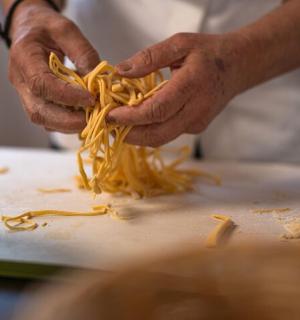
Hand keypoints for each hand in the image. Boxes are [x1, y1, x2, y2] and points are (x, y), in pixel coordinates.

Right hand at [8, 1, 98, 132]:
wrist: (30, 28)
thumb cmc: (47, 27)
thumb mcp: (67, 30)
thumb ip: (84, 54)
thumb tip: (99, 82)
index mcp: (24, 57)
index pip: (42, 84)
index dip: (67, 96)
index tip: (91, 99)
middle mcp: (20, 80)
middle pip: (39, 111)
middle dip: (68, 120)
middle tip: (94, 119)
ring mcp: (25, 94)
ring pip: (43, 119)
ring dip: (69, 125)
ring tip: (91, 119)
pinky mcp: (35, 101)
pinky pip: (48, 119)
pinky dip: (67, 123)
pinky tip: (83, 117)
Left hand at [108, 32, 243, 146]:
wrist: (237, 67)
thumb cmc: (208, 53)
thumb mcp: (180, 44)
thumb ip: (150, 57)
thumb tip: (121, 71)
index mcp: (192, 85)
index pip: (157, 110)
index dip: (131, 117)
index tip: (110, 116)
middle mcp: (196, 110)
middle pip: (158, 134)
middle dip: (130, 135)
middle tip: (108, 126)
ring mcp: (197, 123)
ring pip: (162, 138)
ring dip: (137, 136)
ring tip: (118, 126)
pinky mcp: (196, 128)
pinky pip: (168, 134)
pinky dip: (150, 131)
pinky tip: (138, 121)